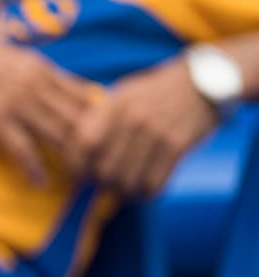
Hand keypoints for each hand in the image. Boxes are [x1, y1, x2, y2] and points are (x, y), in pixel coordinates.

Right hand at [0, 28, 94, 185]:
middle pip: (78, 121)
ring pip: (57, 136)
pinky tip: (38, 182)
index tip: (103, 144)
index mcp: (44, 71)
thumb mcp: (16, 59)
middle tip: (98, 168)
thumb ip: (41, 75)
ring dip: (70, 161)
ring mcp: (16, 103)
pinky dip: (34, 169)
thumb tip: (60, 87)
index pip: (86, 99)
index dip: (100, 123)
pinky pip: (22, 150)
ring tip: (77, 180)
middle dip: (92, 147)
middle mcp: (36, 86)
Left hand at [66, 56, 218, 197]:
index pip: (84, 143)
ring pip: (127, 181)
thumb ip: (99, 119)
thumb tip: (72, 151)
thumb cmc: (155, 93)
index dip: (76, 165)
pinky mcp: (178, 147)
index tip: (77, 174)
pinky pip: (153, 184)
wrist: (203, 83)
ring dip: (122, 192)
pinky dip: (145, 193)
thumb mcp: (124, 94)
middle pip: (103, 169)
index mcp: (116, 105)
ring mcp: (157, 133)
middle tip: (102, 183)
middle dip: (99, 182)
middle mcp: (134, 119)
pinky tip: (143, 188)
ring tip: (122, 188)